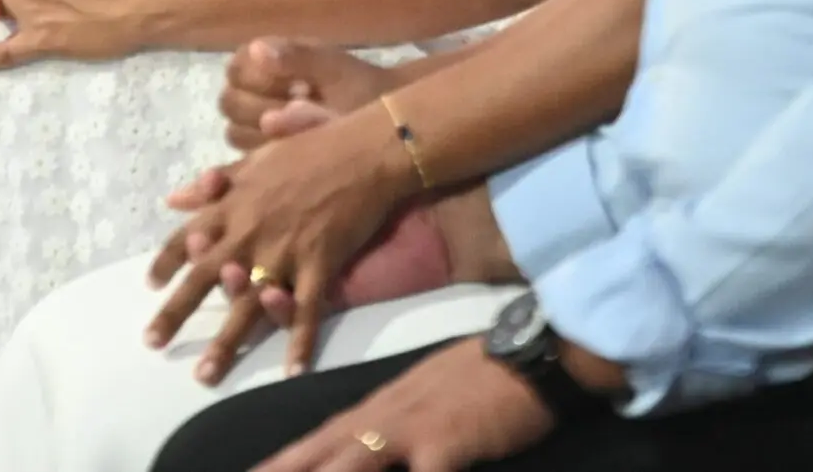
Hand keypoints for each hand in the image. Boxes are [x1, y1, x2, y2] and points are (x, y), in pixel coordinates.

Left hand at [146, 100, 423, 379]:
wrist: (366, 151)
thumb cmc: (312, 146)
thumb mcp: (256, 158)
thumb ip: (215, 183)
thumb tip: (174, 199)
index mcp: (232, 203)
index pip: (187, 236)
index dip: (166, 262)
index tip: (149, 286)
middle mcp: (250, 231)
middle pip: (205, 278)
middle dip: (176, 312)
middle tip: (153, 342)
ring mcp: (284, 252)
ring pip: (247, 304)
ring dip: (226, 343)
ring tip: (205, 377)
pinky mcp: (319, 265)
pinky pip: (307, 311)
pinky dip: (300, 343)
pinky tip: (293, 372)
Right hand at [218, 39, 401, 153]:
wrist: (393, 124)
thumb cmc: (364, 91)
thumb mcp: (336, 71)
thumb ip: (299, 59)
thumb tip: (257, 50)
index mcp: (268, 59)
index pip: (235, 68)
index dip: (257, 79)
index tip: (294, 86)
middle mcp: (257, 89)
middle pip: (229, 101)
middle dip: (260, 108)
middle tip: (300, 111)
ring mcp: (260, 122)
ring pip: (235, 132)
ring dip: (262, 134)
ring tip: (302, 130)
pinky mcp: (268, 153)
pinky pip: (249, 157)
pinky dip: (267, 154)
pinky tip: (297, 149)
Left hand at [245, 340, 551, 471]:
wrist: (531, 353)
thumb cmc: (482, 377)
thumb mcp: (424, 395)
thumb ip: (392, 420)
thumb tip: (364, 445)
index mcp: (378, 407)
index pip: (317, 439)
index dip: (281, 462)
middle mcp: (385, 417)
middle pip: (323, 451)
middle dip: (284, 471)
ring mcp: (413, 428)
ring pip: (355, 461)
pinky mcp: (448, 443)